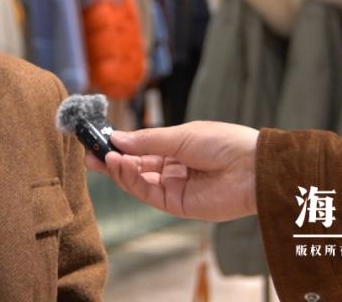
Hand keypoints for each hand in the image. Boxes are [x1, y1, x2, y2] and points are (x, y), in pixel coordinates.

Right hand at [85, 121, 259, 221]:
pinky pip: (147, 193)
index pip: (141, 150)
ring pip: (137, 182)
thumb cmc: (223, 143)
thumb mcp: (180, 136)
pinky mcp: (176, 205)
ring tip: (104, 157)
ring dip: (119, 170)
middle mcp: (172, 170)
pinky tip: (120, 165)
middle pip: (135, 168)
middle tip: (89, 153)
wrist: (252, 168)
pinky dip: (131, 180)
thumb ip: (147, 141)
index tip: (98, 139)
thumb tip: (117, 139)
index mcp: (176, 149)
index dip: (119, 146)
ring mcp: (173, 188)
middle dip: (112, 161)